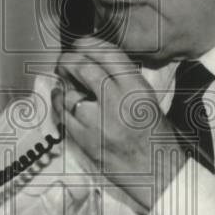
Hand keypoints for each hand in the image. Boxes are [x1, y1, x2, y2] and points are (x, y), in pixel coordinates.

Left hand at [51, 36, 186, 213]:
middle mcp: (116, 102)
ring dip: (62, 82)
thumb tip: (93, 59)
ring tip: (63, 79)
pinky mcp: (85, 140)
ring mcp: (98, 123)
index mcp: (136, 88)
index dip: (88, 43)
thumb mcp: (147, 97)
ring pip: (67, 91)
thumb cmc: (155, 134)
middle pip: (82, 67)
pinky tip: (61, 98)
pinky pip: (62, 114)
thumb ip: (123, 78)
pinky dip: (58, 102)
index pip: (107, 54)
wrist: (157, 172)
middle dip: (69, 60)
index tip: (81, 43)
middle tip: (66, 60)